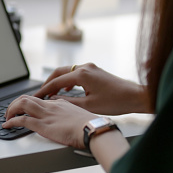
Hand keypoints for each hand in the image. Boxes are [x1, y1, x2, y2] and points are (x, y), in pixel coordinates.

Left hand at [3, 95, 95, 148]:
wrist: (94, 129)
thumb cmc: (91, 125)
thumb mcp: (80, 116)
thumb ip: (71, 115)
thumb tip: (68, 120)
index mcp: (59, 103)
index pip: (39, 99)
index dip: (28, 103)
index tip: (23, 108)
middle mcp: (50, 106)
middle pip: (27, 98)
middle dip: (15, 104)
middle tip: (11, 111)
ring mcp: (45, 115)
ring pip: (21, 105)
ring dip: (11, 110)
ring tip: (6, 117)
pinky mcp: (43, 125)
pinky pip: (22, 120)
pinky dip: (11, 121)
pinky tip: (7, 125)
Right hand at [34, 63, 149, 114]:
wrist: (135, 97)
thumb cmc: (116, 102)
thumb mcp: (89, 105)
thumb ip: (68, 101)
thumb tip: (54, 99)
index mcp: (82, 74)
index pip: (57, 81)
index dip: (45, 90)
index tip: (37, 96)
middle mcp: (85, 67)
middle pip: (59, 72)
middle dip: (49, 82)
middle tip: (41, 93)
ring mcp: (90, 67)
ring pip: (67, 71)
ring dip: (58, 81)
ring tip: (51, 93)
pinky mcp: (94, 70)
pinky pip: (75, 72)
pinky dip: (67, 80)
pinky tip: (66, 89)